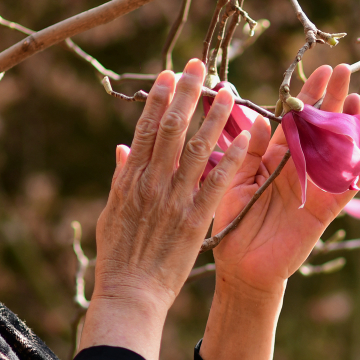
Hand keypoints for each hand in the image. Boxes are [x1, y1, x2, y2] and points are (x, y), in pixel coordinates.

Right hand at [78, 60, 249, 359]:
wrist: (129, 294)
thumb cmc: (118, 257)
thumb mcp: (111, 212)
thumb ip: (121, 177)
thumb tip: (123, 148)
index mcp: (130, 178)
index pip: (146, 129)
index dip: (158, 99)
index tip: (169, 73)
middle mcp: (152, 183)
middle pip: (171, 129)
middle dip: (185, 94)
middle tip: (199, 65)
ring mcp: (174, 200)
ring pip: (197, 149)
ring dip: (214, 118)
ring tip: (229, 91)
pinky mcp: (194, 220)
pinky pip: (217, 183)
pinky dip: (231, 159)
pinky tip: (247, 137)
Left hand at [210, 64, 359, 295]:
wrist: (241, 266)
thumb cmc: (232, 224)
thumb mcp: (232, 181)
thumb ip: (246, 153)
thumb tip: (257, 121)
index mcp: (274, 158)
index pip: (295, 120)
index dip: (308, 96)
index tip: (321, 69)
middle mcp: (298, 168)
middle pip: (320, 128)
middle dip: (332, 99)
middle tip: (345, 71)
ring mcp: (314, 186)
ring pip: (338, 151)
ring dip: (350, 126)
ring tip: (358, 99)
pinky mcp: (325, 208)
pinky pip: (347, 184)